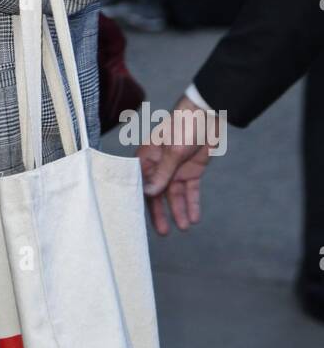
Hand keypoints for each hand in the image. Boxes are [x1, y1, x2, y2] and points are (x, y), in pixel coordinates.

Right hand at [137, 95, 218, 235]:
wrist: (208, 115)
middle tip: (163, 232)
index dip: (139, 201)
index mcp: (147, 158)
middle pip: (157, 194)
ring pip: (174, 195)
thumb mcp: (173, 151)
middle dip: (160, 213)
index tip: (138, 220)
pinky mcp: (191, 171)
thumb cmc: (184, 125)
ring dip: (178, 211)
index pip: (140, 184)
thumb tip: (149, 193)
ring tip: (184, 228)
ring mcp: (175, 169)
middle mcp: (159, 165)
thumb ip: (162, 173)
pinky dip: (192, 203)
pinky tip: (194, 217)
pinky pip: (190, 191)